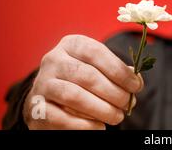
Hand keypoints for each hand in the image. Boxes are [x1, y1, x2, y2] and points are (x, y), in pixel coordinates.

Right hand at [23, 34, 142, 128]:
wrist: (48, 98)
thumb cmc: (81, 80)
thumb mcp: (98, 68)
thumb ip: (117, 72)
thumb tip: (136, 80)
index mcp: (71, 44)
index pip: (97, 53)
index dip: (119, 70)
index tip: (136, 86)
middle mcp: (53, 59)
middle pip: (87, 76)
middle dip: (113, 92)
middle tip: (127, 104)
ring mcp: (42, 83)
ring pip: (74, 96)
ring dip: (101, 109)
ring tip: (117, 117)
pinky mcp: (35, 107)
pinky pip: (61, 118)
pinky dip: (84, 125)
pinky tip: (99, 127)